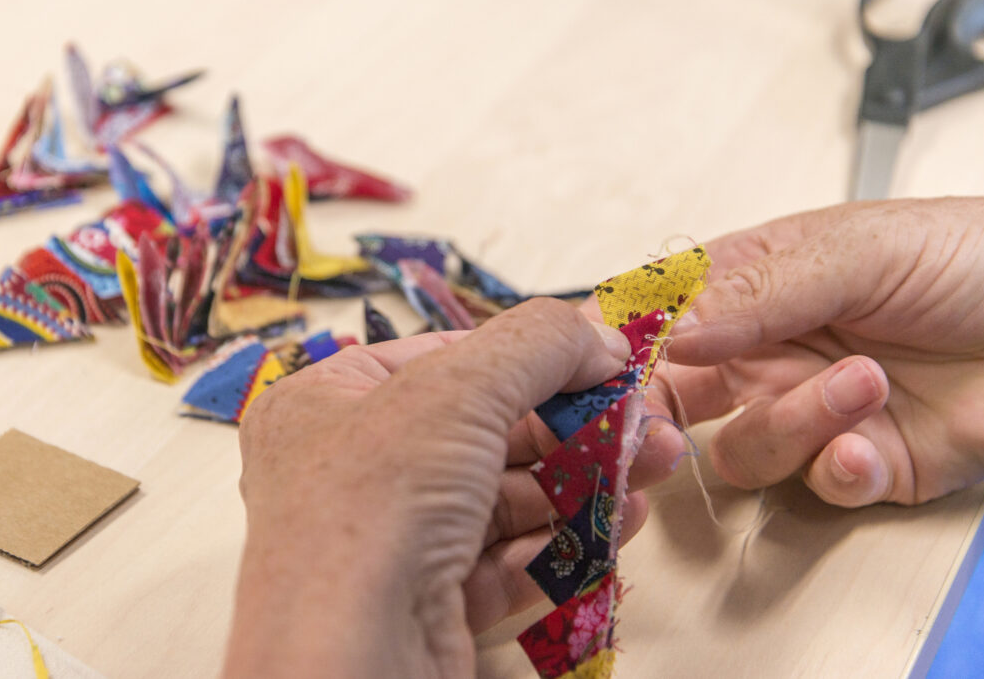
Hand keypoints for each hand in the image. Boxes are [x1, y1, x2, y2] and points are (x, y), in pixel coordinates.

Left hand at [222, 298, 682, 678]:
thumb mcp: (456, 392)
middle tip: (645, 419)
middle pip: (486, 429)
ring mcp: (393, 539)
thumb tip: (598, 336)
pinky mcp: (430, 601)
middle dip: (575, 422)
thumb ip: (535, 346)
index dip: (528, 353)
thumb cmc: (373, 508)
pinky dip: (567, 537)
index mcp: (331, 401)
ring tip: (652, 464)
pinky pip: (508, 557)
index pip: (442, 358)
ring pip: (505, 496)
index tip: (601, 357)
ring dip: (584, 479)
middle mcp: (355, 468)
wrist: (348, 665)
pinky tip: (621, 519)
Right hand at [651, 197, 983, 506]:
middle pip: (678, 396)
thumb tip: (675, 330)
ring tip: (861, 384)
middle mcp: (773, 351)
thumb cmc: (982, 259)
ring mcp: (813, 411)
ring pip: (745, 448)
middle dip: (660, 416)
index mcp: (759, 284)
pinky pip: (818, 485)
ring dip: (794, 424)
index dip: (625, 343)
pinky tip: (869, 443)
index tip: (603, 366)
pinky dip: (837, 469)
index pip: (663, 314)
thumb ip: (761, 290)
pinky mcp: (862, 464)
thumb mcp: (864, 250)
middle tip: (661, 420)